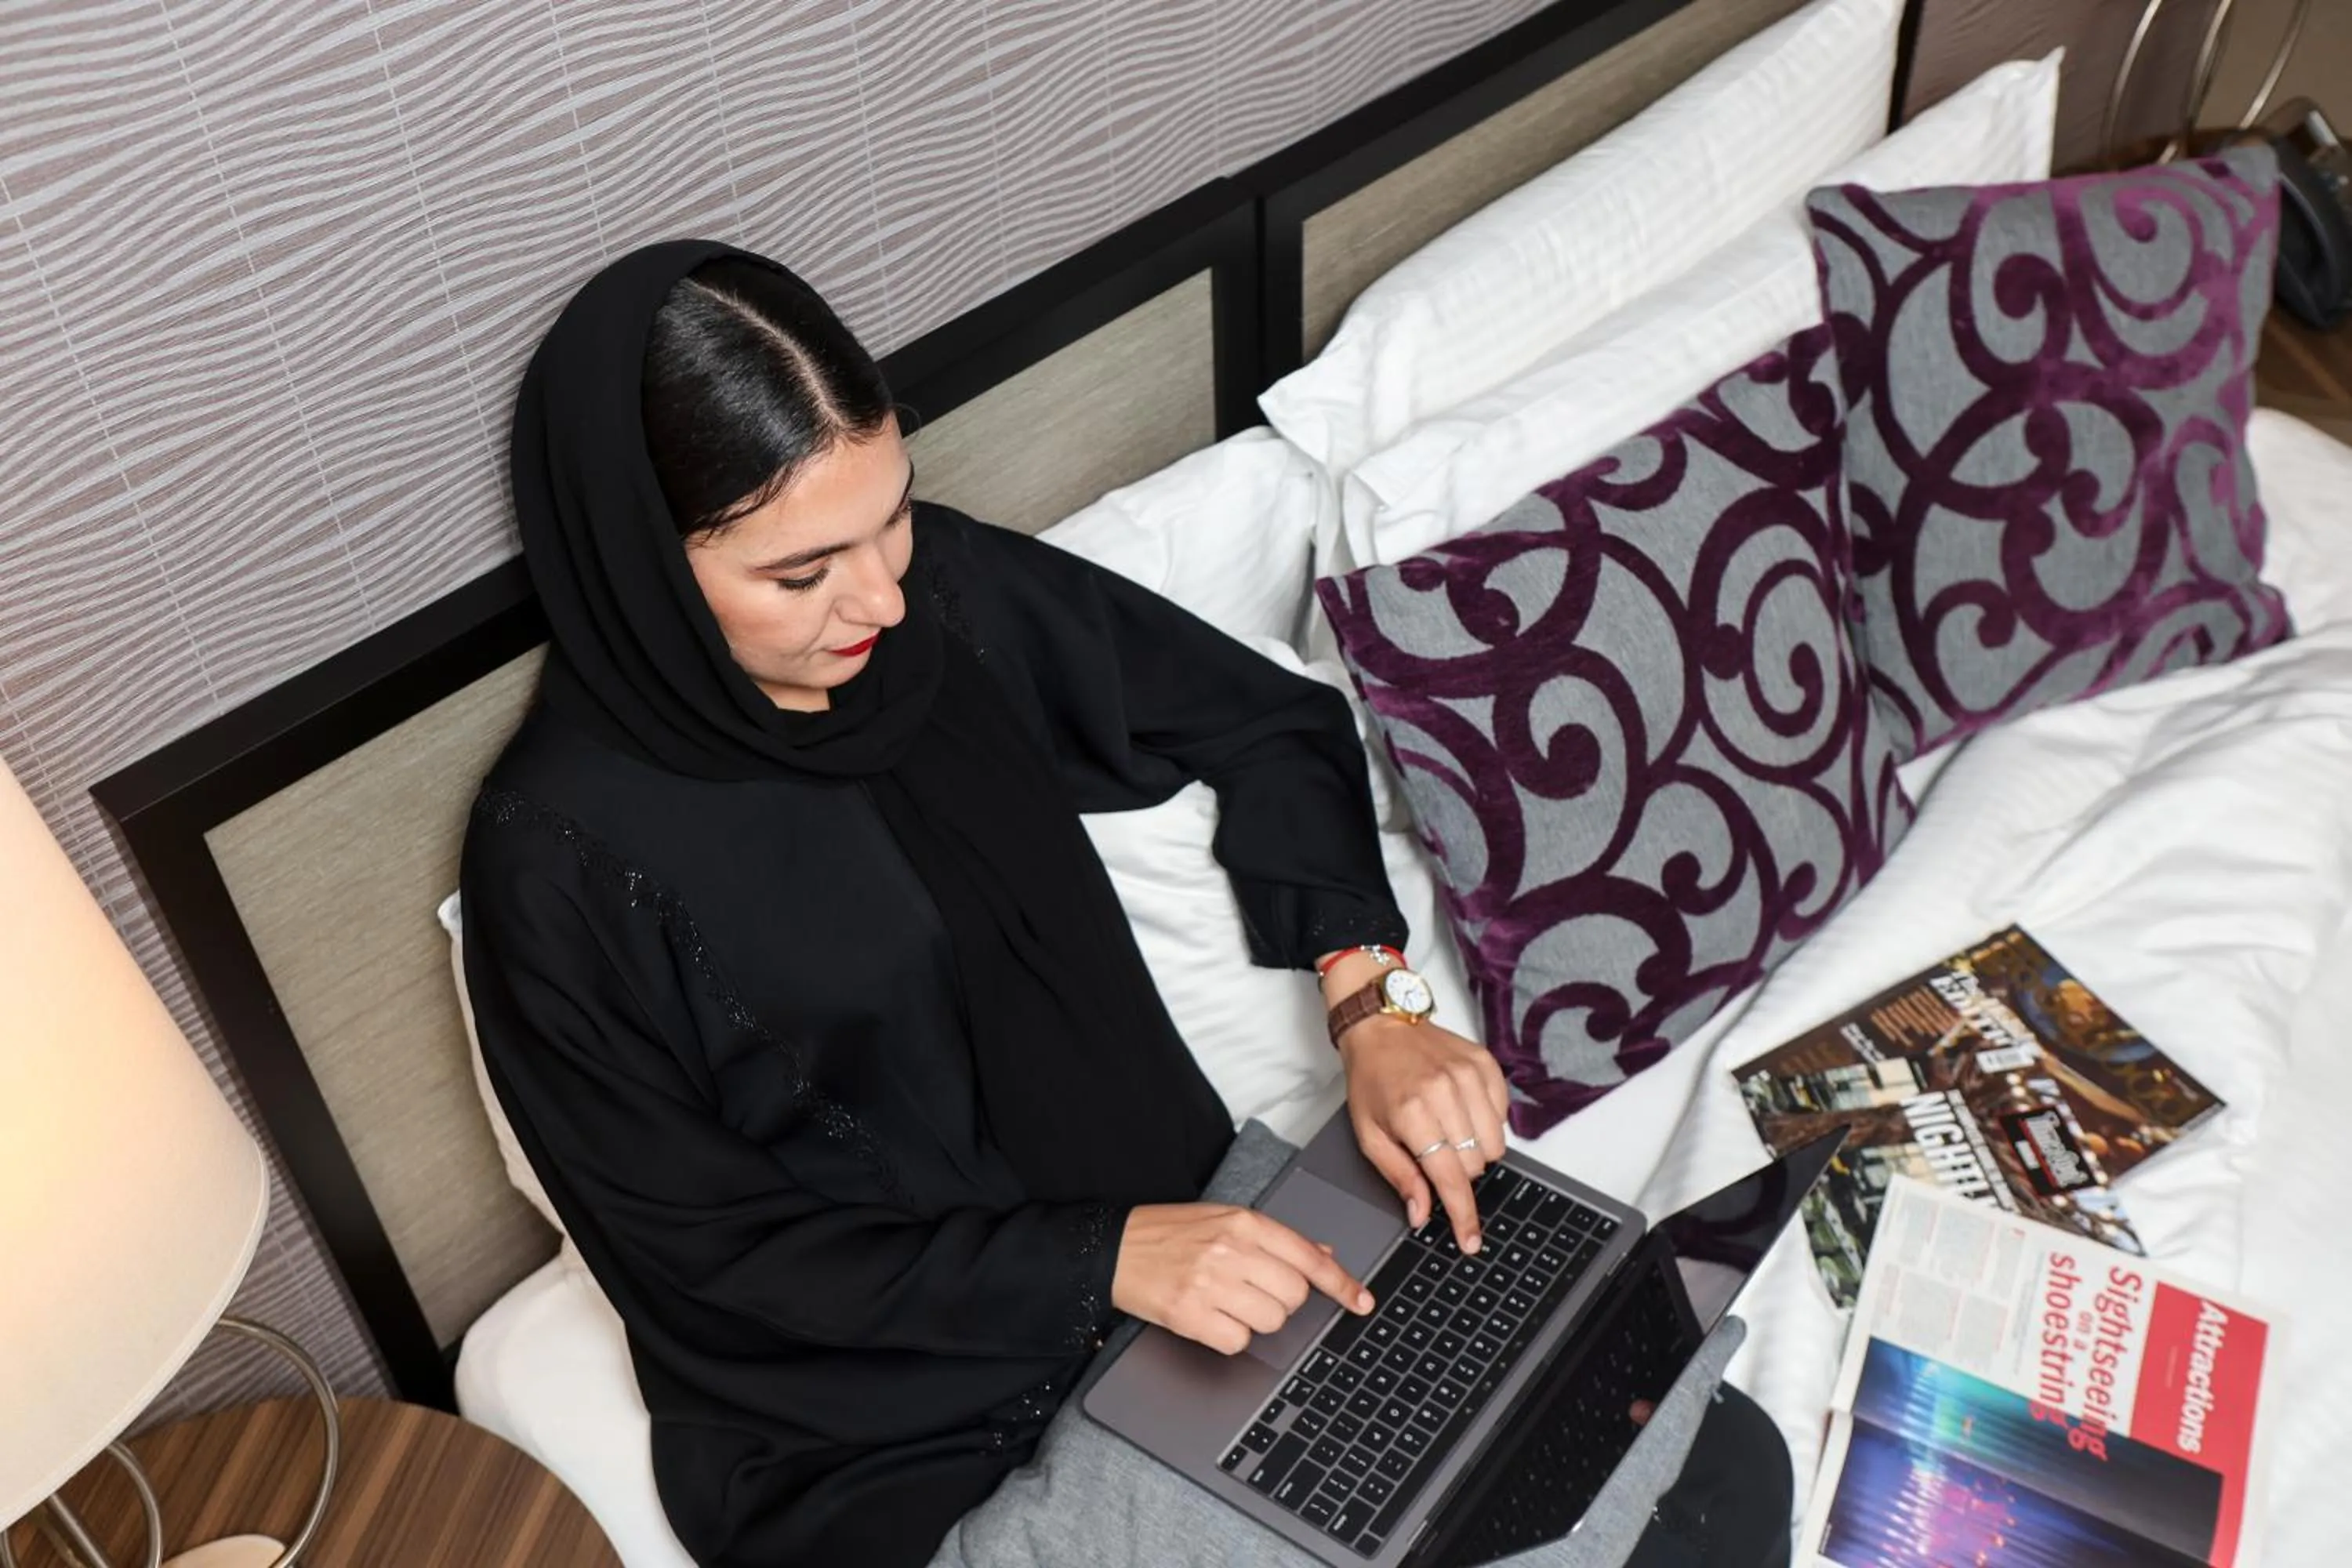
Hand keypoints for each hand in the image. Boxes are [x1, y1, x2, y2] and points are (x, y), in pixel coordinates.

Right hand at [1112, 1203, 1373, 1354]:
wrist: (1113, 1247)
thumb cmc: (1170, 1233)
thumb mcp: (1224, 1220)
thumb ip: (1275, 1239)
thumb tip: (1322, 1256)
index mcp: (1244, 1222)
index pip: (1308, 1257)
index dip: (1341, 1284)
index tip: (1361, 1301)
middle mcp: (1231, 1250)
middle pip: (1294, 1296)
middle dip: (1281, 1301)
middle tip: (1251, 1291)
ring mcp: (1210, 1284)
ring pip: (1270, 1322)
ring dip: (1255, 1320)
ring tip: (1226, 1301)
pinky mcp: (1190, 1315)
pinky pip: (1238, 1342)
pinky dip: (1229, 1337)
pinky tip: (1210, 1318)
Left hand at [1336, 1014, 1508, 1254]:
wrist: (1380, 1027)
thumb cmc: (1371, 1081)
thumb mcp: (1370, 1135)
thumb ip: (1399, 1176)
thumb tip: (1421, 1214)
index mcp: (1412, 1113)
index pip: (1450, 1177)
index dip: (1462, 1214)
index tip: (1471, 1240)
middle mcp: (1445, 1092)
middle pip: (1476, 1165)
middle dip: (1457, 1172)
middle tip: (1434, 1151)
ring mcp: (1469, 1075)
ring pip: (1495, 1144)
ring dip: (1475, 1150)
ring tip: (1448, 1130)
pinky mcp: (1486, 1064)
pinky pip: (1503, 1115)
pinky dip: (1486, 1123)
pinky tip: (1461, 1110)